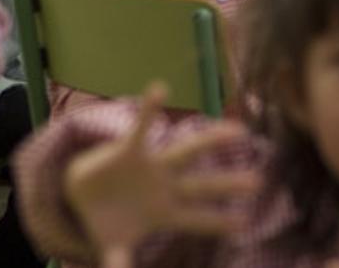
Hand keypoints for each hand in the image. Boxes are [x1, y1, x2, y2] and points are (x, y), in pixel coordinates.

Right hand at [64, 84, 259, 266]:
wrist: (79, 195)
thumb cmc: (108, 220)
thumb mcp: (113, 245)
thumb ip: (120, 263)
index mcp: (165, 212)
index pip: (198, 219)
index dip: (218, 222)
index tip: (245, 224)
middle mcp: (167, 186)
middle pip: (203, 185)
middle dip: (228, 184)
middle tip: (260, 181)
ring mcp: (153, 166)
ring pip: (187, 152)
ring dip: (210, 141)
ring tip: (238, 130)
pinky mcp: (130, 151)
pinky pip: (141, 127)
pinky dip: (149, 109)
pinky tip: (159, 89)